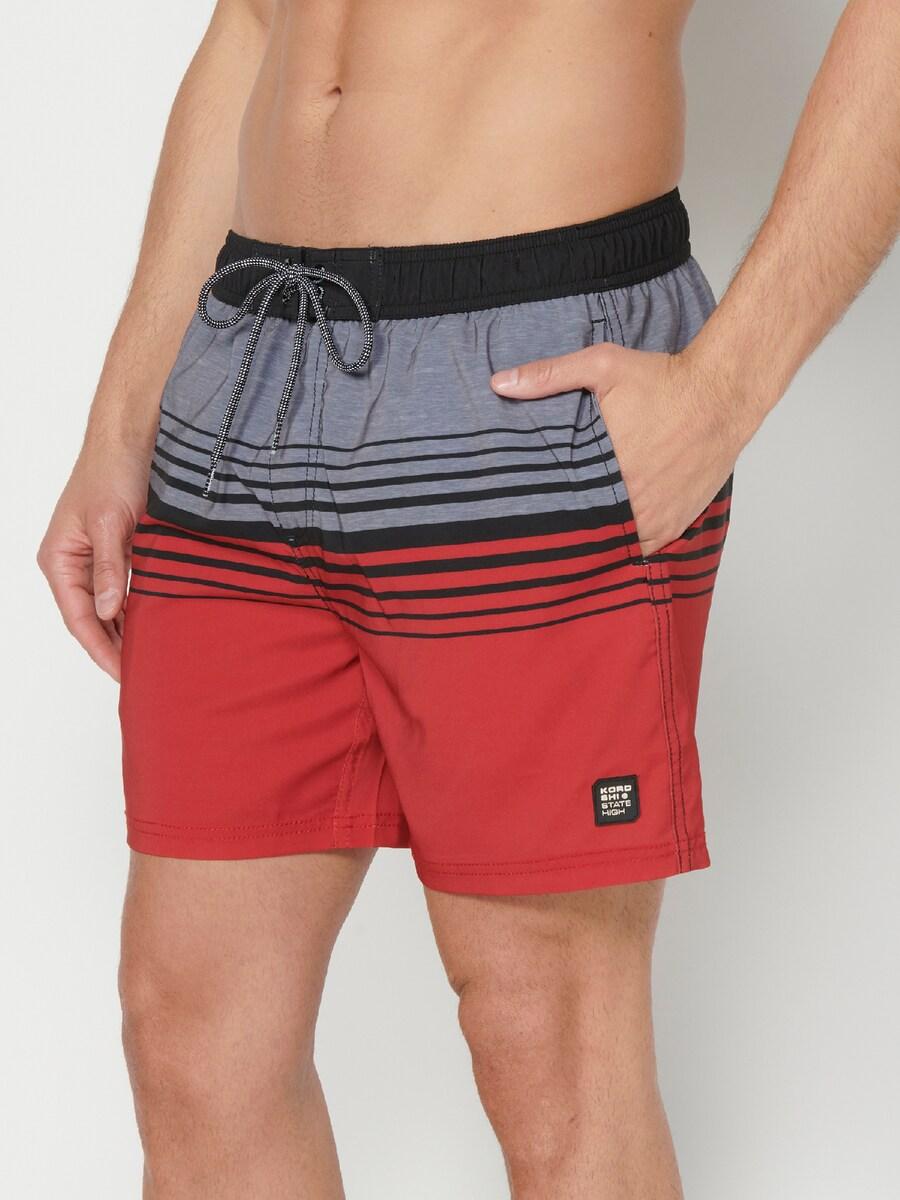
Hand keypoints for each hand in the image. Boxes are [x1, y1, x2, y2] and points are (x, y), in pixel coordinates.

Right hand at [37, 440, 149, 680]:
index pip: (78, 618)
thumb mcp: (109, 521)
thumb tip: (106, 610)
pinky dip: (141, 607)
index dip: (101, 649)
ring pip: (112, 606)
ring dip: (130, 629)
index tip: (124, 674)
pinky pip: (129, 588)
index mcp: (60, 558)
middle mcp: (75, 562)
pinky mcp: (121, 549)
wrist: (133, 435)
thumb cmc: (113, 470)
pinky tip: (159, 625)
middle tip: (144, 676)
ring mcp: (98, 557)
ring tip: (154, 658)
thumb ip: (110, 567)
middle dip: (115, 646)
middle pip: (93, 618)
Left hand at [491, 342, 745, 555]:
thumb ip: (549, 376)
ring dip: (598, 541)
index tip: (525, 516)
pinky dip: (628, 546)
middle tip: (544, 532)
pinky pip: (643, 549)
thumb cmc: (663, 380)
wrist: (722, 394)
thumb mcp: (602, 366)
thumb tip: (499, 383)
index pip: (560, 509)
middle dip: (567, 531)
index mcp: (604, 471)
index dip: (541, 515)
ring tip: (573, 541)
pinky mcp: (675, 523)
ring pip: (614, 546)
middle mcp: (631, 501)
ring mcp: (655, 517)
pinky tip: (610, 539)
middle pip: (586, 532)